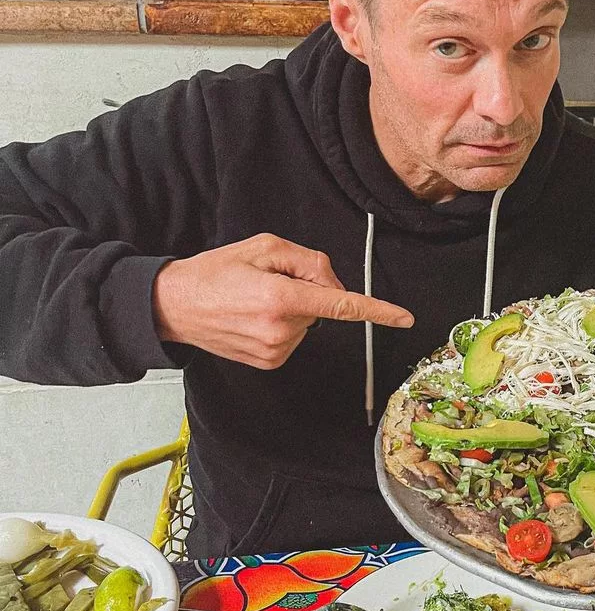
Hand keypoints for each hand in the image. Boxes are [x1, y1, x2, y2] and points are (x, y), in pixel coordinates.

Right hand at [152, 233, 412, 368]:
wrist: (174, 306)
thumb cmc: (215, 272)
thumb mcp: (263, 247)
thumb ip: (308, 260)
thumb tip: (333, 282)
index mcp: (280, 298)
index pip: (340, 305)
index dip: (377, 311)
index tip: (404, 317)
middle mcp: (280, 330)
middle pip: (321, 305)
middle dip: (305, 290)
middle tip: (267, 283)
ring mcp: (274, 350)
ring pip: (308, 324)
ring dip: (292, 310)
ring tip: (254, 301)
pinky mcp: (268, 362)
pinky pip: (293, 338)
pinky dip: (282, 326)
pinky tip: (253, 318)